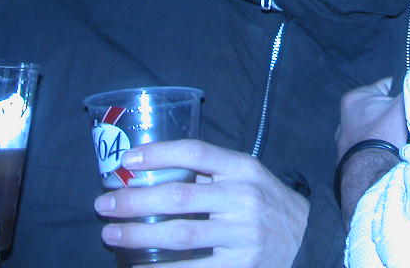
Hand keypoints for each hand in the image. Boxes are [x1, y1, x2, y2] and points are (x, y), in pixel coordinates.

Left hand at [93, 140, 307, 267]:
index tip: (127, 160)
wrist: (305, 238)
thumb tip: (152, 171)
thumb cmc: (264, 200)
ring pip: (180, 236)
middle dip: (135, 201)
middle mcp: (242, 199)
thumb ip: (211, 171)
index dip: (159, 153)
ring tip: (111, 234)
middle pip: (179, 197)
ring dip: (138, 236)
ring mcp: (242, 236)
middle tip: (104, 204)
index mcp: (242, 168)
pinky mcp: (240, 267)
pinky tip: (137, 267)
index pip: (196, 152)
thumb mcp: (247, 174)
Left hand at [336, 77, 406, 158]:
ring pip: (373, 128)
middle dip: (392, 115)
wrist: (371, 172)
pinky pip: (367, 146)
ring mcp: (344, 138)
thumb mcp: (401, 106)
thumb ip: (408, 91)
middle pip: (379, 108)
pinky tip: (387, 152)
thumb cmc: (384, 136)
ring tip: (397, 140)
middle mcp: (344, 116)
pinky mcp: (346, 157)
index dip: (401, 92)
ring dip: (384, 132)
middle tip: (405, 123)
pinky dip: (376, 147)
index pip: (385, 86)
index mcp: (355, 97)